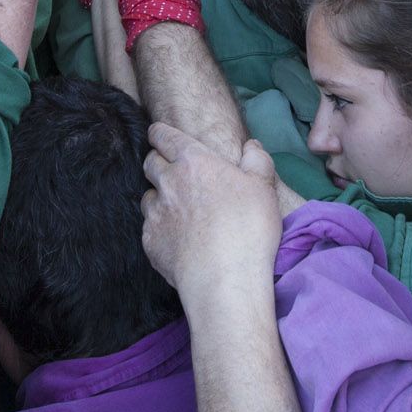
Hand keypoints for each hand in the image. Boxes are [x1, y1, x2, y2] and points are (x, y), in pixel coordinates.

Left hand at [140, 123, 282, 290]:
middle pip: (150, 163)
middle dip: (157, 161)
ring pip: (147, 196)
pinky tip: (176, 238)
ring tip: (176, 208)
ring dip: (158, 197)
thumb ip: (256, 160)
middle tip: (170, 169)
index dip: (159, 133)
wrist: (225, 278)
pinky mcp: (150, 241)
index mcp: (194, 162)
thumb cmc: (248, 228)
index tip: (158, 134)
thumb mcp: (263, 187)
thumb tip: (251, 146)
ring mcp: (155, 213)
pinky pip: (149, 227)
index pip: (164, 136)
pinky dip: (159, 227)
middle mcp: (168, 183)